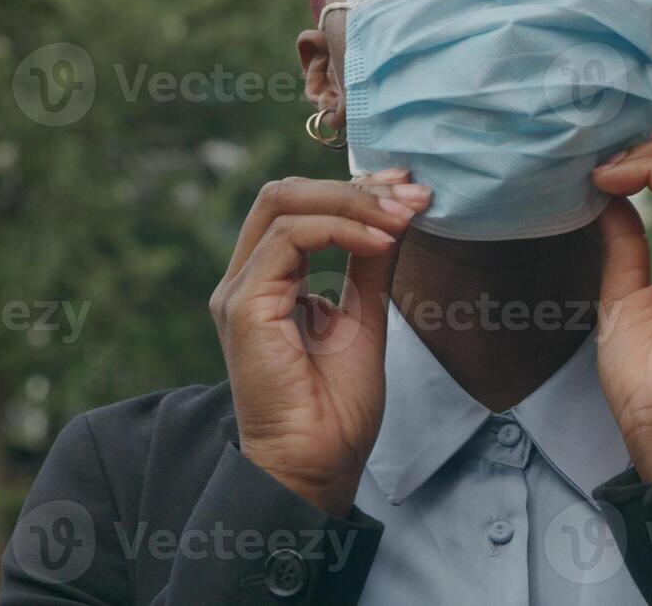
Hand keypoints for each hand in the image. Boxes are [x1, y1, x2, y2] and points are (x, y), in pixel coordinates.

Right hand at [210, 170, 431, 515]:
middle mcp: (247, 279)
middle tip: (411, 194)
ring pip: (286, 203)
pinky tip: (382, 243)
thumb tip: (398, 215)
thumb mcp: (365, 317)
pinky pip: (290, 238)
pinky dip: (342, 230)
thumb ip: (371, 264)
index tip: (408, 189)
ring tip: (404, 217)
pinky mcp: (245, 305)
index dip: (355, 188)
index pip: (300, 206)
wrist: (318, 465)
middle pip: (285, 192)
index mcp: (269, 281)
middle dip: (355, 185)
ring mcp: (240, 290)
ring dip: (355, 203)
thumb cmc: (336, 408)